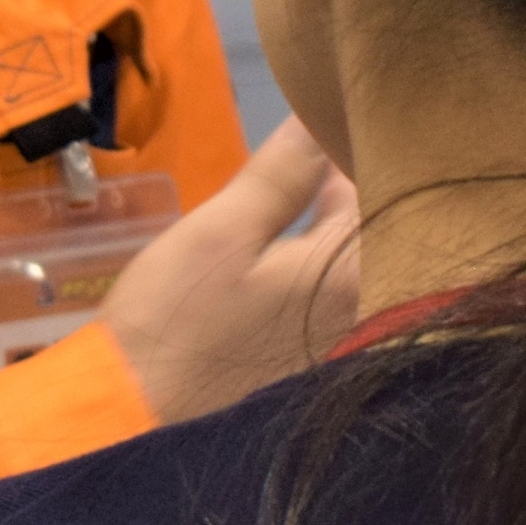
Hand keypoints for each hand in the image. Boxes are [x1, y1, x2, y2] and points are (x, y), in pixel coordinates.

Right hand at [101, 118, 362, 422]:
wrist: (137, 420)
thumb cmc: (177, 320)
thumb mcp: (222, 230)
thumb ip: (284, 172)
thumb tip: (323, 114)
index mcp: (356, 273)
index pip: (389, 184)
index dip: (364, 139)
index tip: (341, 103)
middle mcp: (374, 311)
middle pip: (382, 221)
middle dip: (356, 172)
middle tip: (318, 121)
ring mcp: (350, 341)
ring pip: (359, 254)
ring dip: (340, 213)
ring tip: (305, 167)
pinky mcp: (323, 360)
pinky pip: (341, 288)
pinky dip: (326, 254)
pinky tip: (292, 233)